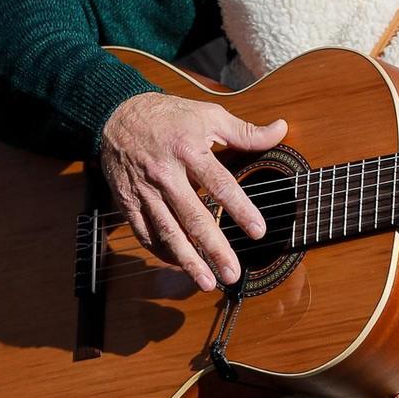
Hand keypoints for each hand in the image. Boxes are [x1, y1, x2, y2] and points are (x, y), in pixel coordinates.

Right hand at [99, 91, 287, 290]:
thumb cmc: (170, 116)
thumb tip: (281, 130)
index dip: (240, 209)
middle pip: (193, 217)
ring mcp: (145, 190)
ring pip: (168, 232)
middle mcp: (166, 174)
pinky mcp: (128, 202)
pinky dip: (162, 252)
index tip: (258, 231)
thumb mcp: (209, 116)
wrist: (117, 115)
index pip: (220, 184)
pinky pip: (145, 233)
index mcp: (190, 150)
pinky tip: (180, 265)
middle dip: (215, 248)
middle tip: (233, 273)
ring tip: (208, 282)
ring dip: (188, 261)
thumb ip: (245, 131)